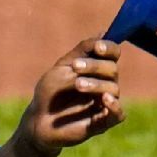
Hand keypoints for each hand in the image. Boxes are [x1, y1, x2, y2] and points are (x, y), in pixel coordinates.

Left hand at [19, 36, 125, 154]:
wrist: (38, 119)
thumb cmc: (50, 92)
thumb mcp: (62, 68)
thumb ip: (82, 52)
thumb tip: (102, 33)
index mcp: (97, 69)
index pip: (113, 54)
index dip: (109, 48)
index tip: (97, 48)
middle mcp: (105, 84)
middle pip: (112, 69)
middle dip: (94, 66)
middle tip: (75, 67)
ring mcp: (105, 103)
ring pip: (113, 89)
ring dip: (96, 84)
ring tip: (78, 85)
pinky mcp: (103, 122)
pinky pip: (118, 114)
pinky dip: (115, 106)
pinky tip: (104, 99)